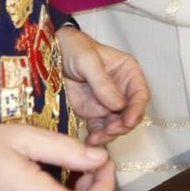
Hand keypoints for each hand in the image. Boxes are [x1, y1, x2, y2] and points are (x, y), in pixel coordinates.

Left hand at [57, 26, 149, 145]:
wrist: (49, 54)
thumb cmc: (72, 48)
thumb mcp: (87, 60)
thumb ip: (102, 81)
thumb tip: (118, 104)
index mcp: (127, 73)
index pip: (140, 94)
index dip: (137, 109)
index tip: (128, 121)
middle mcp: (121, 90)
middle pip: (130, 114)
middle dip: (122, 126)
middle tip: (109, 130)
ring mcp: (107, 104)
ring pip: (116, 126)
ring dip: (109, 135)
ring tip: (95, 139)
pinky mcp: (93, 114)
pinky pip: (99, 130)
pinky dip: (96, 138)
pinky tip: (89, 142)